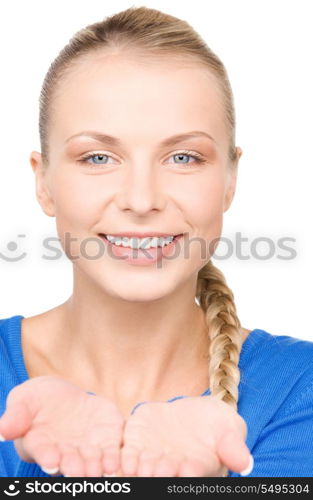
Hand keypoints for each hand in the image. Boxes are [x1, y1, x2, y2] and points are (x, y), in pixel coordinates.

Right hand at [0, 376, 124, 476]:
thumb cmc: (36, 400)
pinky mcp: (106, 439)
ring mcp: (86, 449)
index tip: (52, 461)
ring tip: (103, 469)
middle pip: (70, 463)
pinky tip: (117, 461)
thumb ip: (16, 416)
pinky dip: (115, 456)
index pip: (43, 452)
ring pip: (92, 461)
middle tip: (80, 472)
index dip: (47, 457)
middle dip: (75, 467)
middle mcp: (64, 453)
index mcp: (41, 445)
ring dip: (96, 467)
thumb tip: (2, 431)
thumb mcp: (24, 400)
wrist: (62, 395)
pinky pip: (112, 450)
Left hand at [120, 395, 251, 476]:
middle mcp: (173, 469)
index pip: (193, 474)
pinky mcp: (137, 443)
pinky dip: (126, 459)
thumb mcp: (230, 429)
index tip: (189, 470)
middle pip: (166, 476)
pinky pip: (128, 454)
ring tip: (140, 470)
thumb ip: (233, 445)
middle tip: (160, 471)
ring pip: (145, 469)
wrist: (195, 414)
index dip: (190, 474)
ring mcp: (153, 458)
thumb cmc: (218, 426)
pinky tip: (125, 462)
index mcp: (197, 468)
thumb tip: (244, 463)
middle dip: (162, 474)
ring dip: (142, 471)